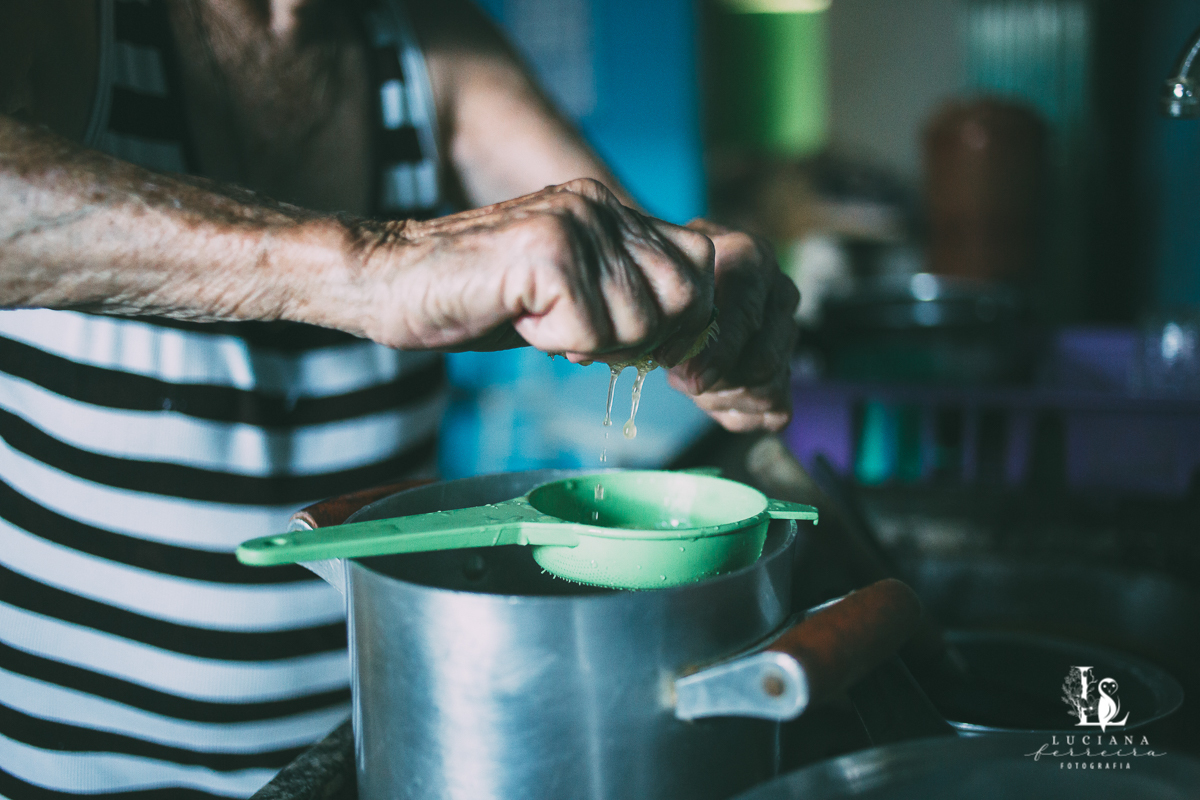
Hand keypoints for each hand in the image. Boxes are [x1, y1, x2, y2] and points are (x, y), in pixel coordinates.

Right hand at [355, 178, 714, 364]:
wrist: (386, 280)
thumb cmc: (472, 297)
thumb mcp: (566, 293)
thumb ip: (622, 296)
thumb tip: (686, 333)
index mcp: (609, 209)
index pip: (699, 265)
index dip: (679, 320)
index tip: (632, 345)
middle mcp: (599, 204)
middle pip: (685, 296)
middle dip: (641, 338)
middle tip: (578, 335)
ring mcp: (575, 222)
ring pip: (641, 322)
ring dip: (589, 342)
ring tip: (537, 318)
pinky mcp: (547, 251)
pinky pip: (591, 332)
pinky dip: (553, 342)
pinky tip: (518, 317)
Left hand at [666, 220, 798, 431]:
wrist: (686, 272)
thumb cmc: (672, 273)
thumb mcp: (664, 275)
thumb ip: (669, 309)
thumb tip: (671, 358)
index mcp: (752, 261)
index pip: (746, 315)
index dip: (713, 351)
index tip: (674, 366)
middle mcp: (780, 294)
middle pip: (762, 362)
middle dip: (714, 381)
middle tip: (678, 378)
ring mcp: (789, 332)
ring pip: (768, 388)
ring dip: (722, 397)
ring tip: (689, 383)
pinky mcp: (787, 366)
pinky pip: (776, 410)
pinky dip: (740, 413)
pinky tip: (711, 398)